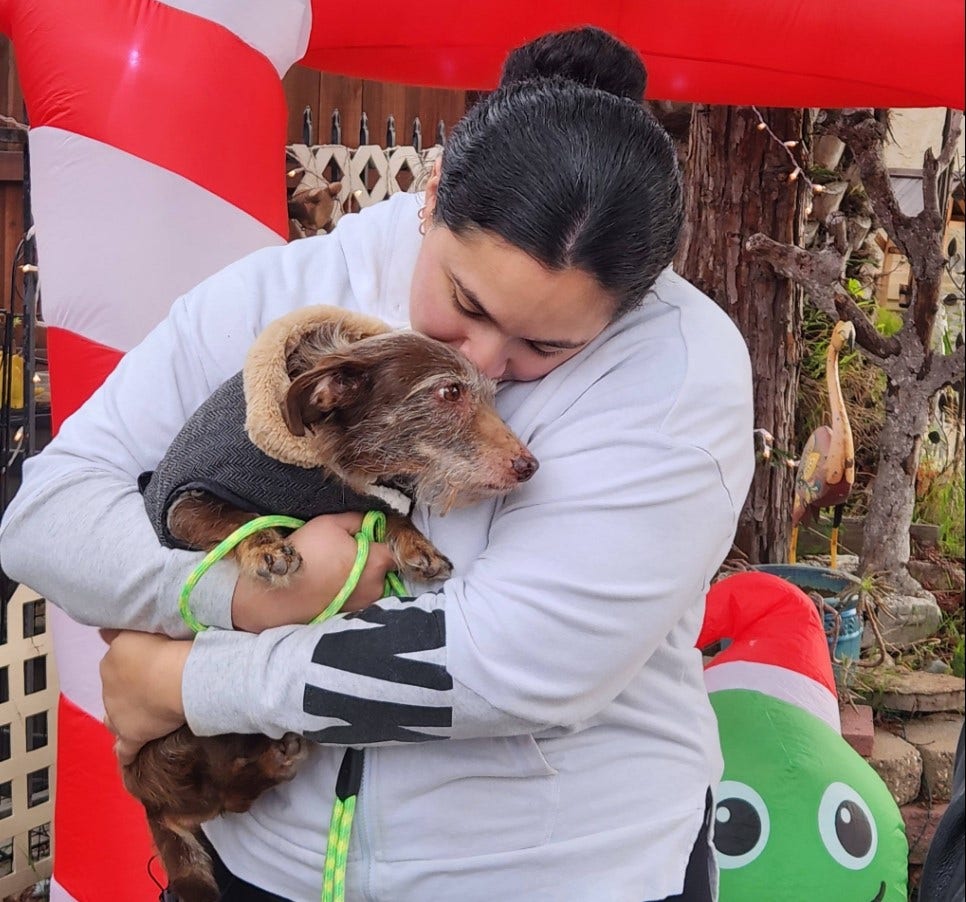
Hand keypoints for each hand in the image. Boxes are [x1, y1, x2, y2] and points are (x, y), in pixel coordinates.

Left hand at [100, 629, 190, 765]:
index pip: (115, 662)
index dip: (129, 663)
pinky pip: (125, 749)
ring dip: (121, 718)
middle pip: (115, 690)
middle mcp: (108, 688)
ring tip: (135, 717)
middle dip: (128, 689)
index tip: (144, 662)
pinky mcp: (132, 735)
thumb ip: (117, 632)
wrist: (176, 678)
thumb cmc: (163, 649)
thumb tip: (102, 633)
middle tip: (149, 686)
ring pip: (115, 718)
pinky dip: (125, 753)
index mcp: (111, 661)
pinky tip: (127, 759)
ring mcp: (118, 715)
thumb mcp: (136, 630)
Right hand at [231, 511, 395, 632]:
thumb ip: (357, 519)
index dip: (383, 541)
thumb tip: (372, 521)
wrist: (278, 593)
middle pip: (383, 568)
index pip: (395, 550)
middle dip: (371, 559)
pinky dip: (349, 590)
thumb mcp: (330, 523)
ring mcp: (364, 604)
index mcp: (377, 563)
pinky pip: (357, 597)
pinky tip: (329, 583)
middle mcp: (377, 587)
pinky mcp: (350, 616)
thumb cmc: (307, 553)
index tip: (368, 537)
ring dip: (360, 576)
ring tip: (334, 568)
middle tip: (345, 551)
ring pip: (371, 584)